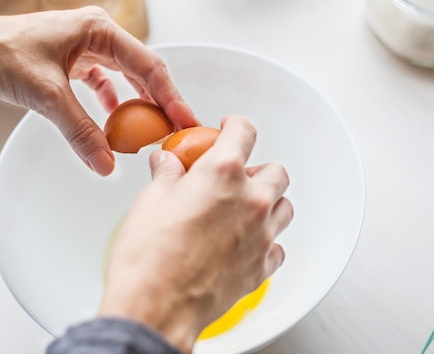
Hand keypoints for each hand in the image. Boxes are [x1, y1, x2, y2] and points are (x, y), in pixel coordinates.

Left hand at [0, 7, 197, 175]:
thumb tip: (106, 165)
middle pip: (142, 70)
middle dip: (160, 101)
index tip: (186, 121)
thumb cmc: (0, 55)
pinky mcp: (73, 61)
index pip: (148, 66)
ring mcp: (85, 47)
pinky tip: (115, 121)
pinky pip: (104, 82)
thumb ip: (80, 131)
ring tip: (151, 129)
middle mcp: (96, 34)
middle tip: (175, 130)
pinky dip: (112, 102)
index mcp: (98, 29)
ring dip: (138, 103)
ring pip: (125, 77)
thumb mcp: (47, 96)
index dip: (171, 96)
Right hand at [98, 115, 292, 352]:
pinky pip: (278, 247)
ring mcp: (261, 235)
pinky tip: (246, 242)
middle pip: (275, 171)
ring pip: (285, 207)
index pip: (244, 132)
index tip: (231, 128)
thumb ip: (167, 175)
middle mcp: (250, 201)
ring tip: (245, 207)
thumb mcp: (150, 201)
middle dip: (257, 169)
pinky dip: (267, 240)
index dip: (236, 125)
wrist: (156, 307)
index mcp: (222, 174)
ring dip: (269, 202)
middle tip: (235, 176)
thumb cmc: (149, 257)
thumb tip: (166, 163)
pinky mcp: (261, 267)